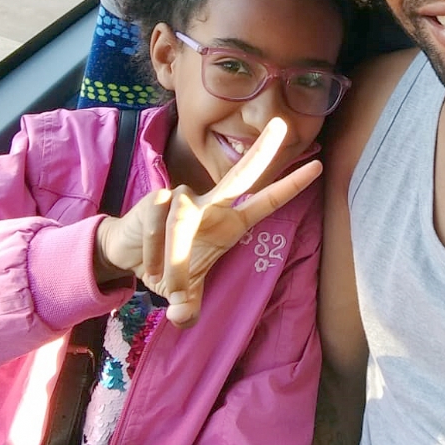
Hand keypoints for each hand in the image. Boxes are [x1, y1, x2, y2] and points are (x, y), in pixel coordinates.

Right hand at [94, 118, 321, 325]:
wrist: (125, 254)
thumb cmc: (166, 266)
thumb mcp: (183, 292)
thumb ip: (188, 306)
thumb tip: (182, 319)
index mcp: (229, 223)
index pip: (265, 202)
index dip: (289, 187)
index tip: (318, 168)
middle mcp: (212, 204)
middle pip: (241, 174)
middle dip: (262, 151)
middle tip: (280, 125)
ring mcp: (184, 198)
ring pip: (183, 222)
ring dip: (173, 258)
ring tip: (163, 279)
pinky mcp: (156, 199)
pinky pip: (157, 225)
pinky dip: (152, 251)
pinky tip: (145, 261)